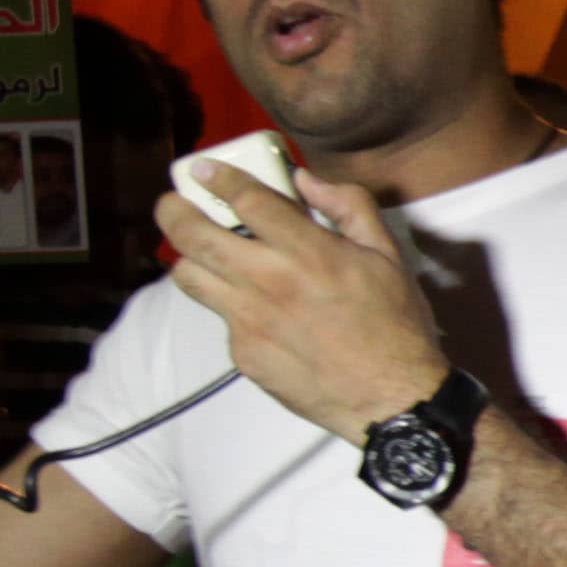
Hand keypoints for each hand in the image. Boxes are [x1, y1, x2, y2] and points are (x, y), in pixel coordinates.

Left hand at [156, 163, 449, 442]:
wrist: (389, 398)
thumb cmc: (395, 323)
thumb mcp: (388, 254)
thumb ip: (349, 206)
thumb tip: (307, 180)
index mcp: (308, 251)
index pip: (245, 200)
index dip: (218, 178)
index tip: (203, 168)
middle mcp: (268, 282)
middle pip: (194, 236)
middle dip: (173, 210)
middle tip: (171, 202)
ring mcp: (249, 320)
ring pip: (190, 277)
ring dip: (188, 257)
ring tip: (199, 252)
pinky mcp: (242, 353)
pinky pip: (222, 317)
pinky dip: (229, 303)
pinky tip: (255, 307)